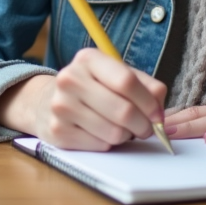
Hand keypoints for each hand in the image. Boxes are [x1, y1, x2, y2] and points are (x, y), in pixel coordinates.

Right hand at [0, 48, 167, 150]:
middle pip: (123, 110)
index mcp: (88, 59)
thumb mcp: (115, 75)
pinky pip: (100, 145)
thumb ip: (144, 86)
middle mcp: (70, 79)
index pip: (126, 81)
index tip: (158, 115)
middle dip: (143, 125)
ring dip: (126, 135)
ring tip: (122, 128)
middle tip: (146, 129)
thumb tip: (159, 110)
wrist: (46, 101)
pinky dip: (109, 143)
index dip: (149, 102)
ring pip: (114, 132)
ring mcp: (61, 106)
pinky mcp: (58, 131)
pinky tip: (102, 133)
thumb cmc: (92, 88)